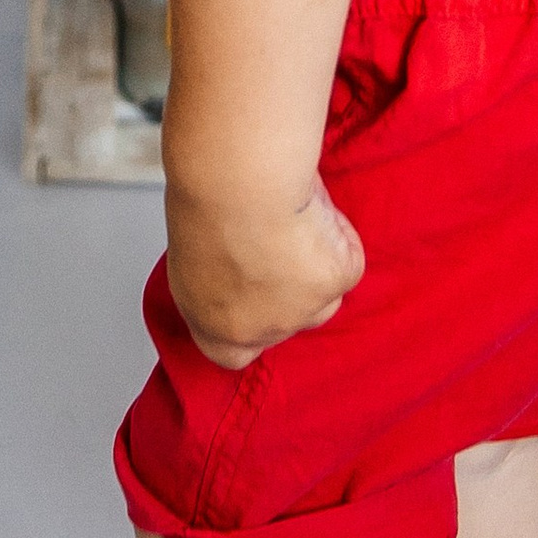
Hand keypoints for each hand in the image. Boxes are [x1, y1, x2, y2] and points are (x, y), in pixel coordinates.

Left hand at [168, 179, 365, 368]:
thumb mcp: (191, 252)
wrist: (237, 183)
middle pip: (286, 319)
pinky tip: (310, 209)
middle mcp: (259, 330)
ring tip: (289, 218)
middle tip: (272, 237)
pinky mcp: (337, 283)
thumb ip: (220, 274)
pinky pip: (346, 259)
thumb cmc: (202, 202)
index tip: (248, 290)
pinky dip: (336, 232)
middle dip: (286, 285)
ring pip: (322, 294)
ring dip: (313, 262)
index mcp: (214, 327)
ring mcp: (303, 312)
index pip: (234, 354)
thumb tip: (240, 260)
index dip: (246, 323)